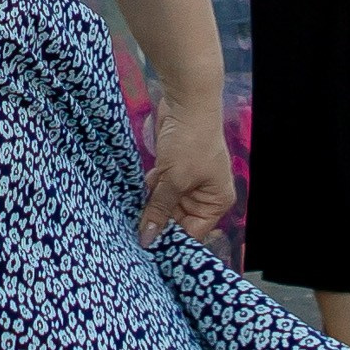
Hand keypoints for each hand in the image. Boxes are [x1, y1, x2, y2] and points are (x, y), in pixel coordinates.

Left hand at [137, 94, 235, 249]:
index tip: (147, 247)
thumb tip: (148, 240)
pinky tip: (138, 189)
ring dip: (151, 203)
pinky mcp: (174, 169)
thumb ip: (159, 210)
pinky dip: (150, 188)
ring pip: (166, 203)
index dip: (171, 240)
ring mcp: (189, 181)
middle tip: (134, 230)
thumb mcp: (174, 180)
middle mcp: (205, 195)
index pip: (193, 232)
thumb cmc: (190, 143)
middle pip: (178, 219)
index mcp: (216, 202)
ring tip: (132, 211)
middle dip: (158, 220)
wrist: (186, 102)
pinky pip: (160, 187)